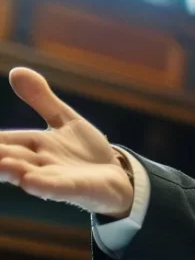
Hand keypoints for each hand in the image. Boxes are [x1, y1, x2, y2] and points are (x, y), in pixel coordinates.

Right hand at [0, 67, 133, 217]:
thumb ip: (41, 99)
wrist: (117, 175)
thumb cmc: (85, 151)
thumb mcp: (64, 119)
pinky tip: (29, 182)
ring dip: (11, 170)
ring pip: (28, 174)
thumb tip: (16, 70)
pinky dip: (44, 185)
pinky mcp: (76, 188)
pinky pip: (57, 188)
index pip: (4, 140)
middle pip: (10, 158)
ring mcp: (56, 177)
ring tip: (0, 164)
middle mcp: (39, 163)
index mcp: (33, 145)